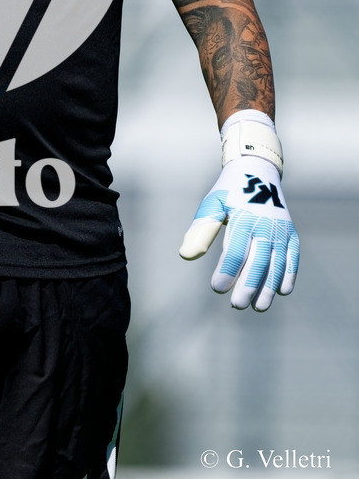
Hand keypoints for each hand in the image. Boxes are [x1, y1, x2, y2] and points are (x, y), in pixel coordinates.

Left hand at [179, 155, 298, 310]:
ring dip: (269, 287)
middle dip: (248, 286)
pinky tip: (282, 292)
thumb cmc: (229, 192)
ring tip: (258, 307)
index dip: (227, 271)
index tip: (217, 288)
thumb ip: (201, 229)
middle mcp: (266, 226)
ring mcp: (281, 231)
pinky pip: (293, 258)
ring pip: (277, 264)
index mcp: (244, 218)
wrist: (257, 171)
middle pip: (258, 262)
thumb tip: (186, 255)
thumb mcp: (213, 204)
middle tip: (237, 305)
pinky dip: (290, 275)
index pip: (235, 251)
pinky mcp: (291, 234)